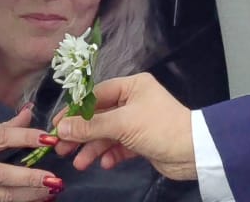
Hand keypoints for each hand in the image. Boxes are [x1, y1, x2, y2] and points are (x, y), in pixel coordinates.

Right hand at [0, 107, 64, 200]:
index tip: (49, 138)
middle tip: (55, 178)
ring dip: (28, 196)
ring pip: (0, 197)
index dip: (26, 137)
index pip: (0, 138)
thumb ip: (0, 129)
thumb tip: (29, 112)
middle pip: (0, 176)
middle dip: (29, 178)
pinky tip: (35, 200)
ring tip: (51, 191)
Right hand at [51, 73, 197, 180]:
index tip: (57, 125)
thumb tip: (62, 127)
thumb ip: (90, 126)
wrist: (193, 153)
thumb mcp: (122, 124)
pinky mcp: (142, 141)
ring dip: (93, 148)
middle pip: (99, 116)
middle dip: (81, 133)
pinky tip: (105, 164)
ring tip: (79, 163)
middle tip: (62, 148)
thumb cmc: (159, 128)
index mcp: (132, 86)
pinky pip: (119, 146)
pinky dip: (110, 154)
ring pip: (107, 133)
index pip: (95, 95)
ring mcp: (138, 121)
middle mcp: (134, 100)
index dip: (75, 110)